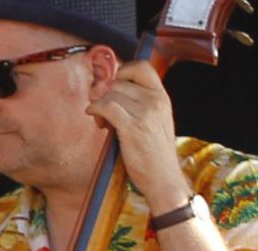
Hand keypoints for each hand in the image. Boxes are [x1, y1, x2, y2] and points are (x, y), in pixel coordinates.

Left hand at [89, 61, 185, 208]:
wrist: (163, 176)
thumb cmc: (154, 152)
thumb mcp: (154, 121)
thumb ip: (140, 104)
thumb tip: (111, 91)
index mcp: (162, 96)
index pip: (142, 66)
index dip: (123, 71)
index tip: (113, 87)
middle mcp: (156, 100)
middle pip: (119, 82)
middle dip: (105, 94)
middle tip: (103, 111)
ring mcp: (145, 112)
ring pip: (110, 94)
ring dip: (99, 105)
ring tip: (102, 122)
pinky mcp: (132, 126)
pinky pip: (106, 107)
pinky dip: (95, 110)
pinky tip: (95, 119)